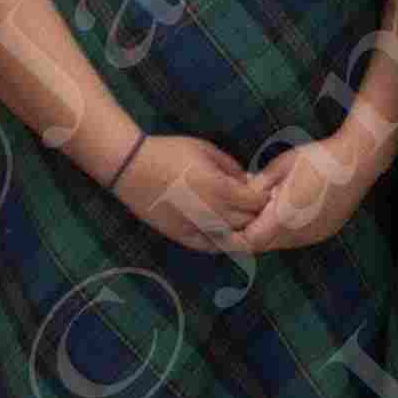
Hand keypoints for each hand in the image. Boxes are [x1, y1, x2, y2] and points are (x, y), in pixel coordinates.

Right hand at [114, 131, 272, 256]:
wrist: (131, 167)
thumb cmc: (170, 153)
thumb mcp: (206, 150)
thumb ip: (232, 167)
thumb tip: (250, 181)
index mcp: (221, 189)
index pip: (258, 202)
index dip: (265, 197)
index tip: (263, 191)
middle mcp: (212, 212)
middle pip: (249, 222)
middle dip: (256, 213)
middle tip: (255, 205)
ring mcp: (197, 228)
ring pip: (233, 239)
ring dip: (242, 230)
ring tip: (242, 219)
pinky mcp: (182, 237)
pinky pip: (211, 246)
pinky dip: (223, 242)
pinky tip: (225, 232)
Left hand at [229, 129, 390, 255]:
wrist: (357, 162)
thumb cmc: (318, 158)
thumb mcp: (281, 165)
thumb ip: (259, 184)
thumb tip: (243, 193)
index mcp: (284, 216)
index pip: (250, 241)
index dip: (236, 235)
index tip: (228, 224)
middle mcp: (299, 233)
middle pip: (264, 245)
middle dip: (251, 233)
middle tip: (242, 216)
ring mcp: (314, 235)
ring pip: (282, 244)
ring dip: (270, 232)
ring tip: (266, 210)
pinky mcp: (325, 232)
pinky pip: (299, 239)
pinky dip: (288, 230)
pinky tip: (289, 210)